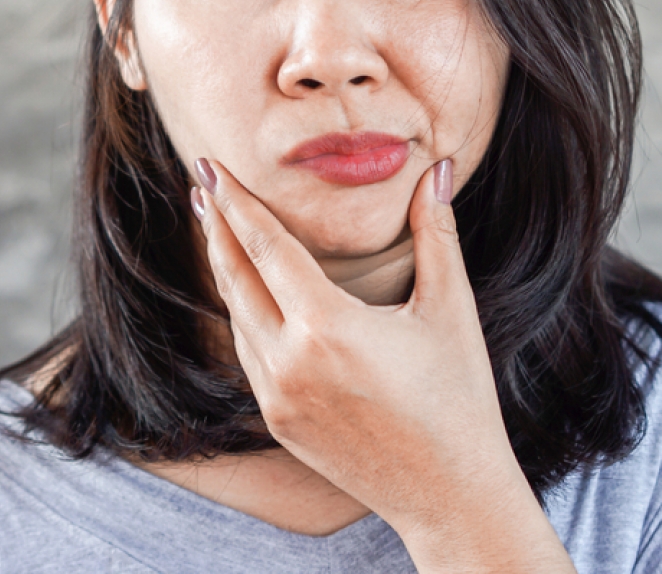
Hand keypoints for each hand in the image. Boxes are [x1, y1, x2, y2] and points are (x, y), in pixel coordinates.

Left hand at [191, 157, 575, 572]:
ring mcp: (278, 397)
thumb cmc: (458, 398)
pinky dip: (243, 315)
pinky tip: (247, 295)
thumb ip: (435, 232)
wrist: (450, 493)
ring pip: (237, 318)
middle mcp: (290, 362)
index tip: (210, 167)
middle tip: (203, 184)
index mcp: (328, 327)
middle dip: (217, 227)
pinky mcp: (278, 422)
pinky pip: (249, 356)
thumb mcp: (450, 309)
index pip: (266, 247)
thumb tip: (436, 168)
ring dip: (226, 270)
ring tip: (220, 231)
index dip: (236, 203)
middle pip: (236, 278)